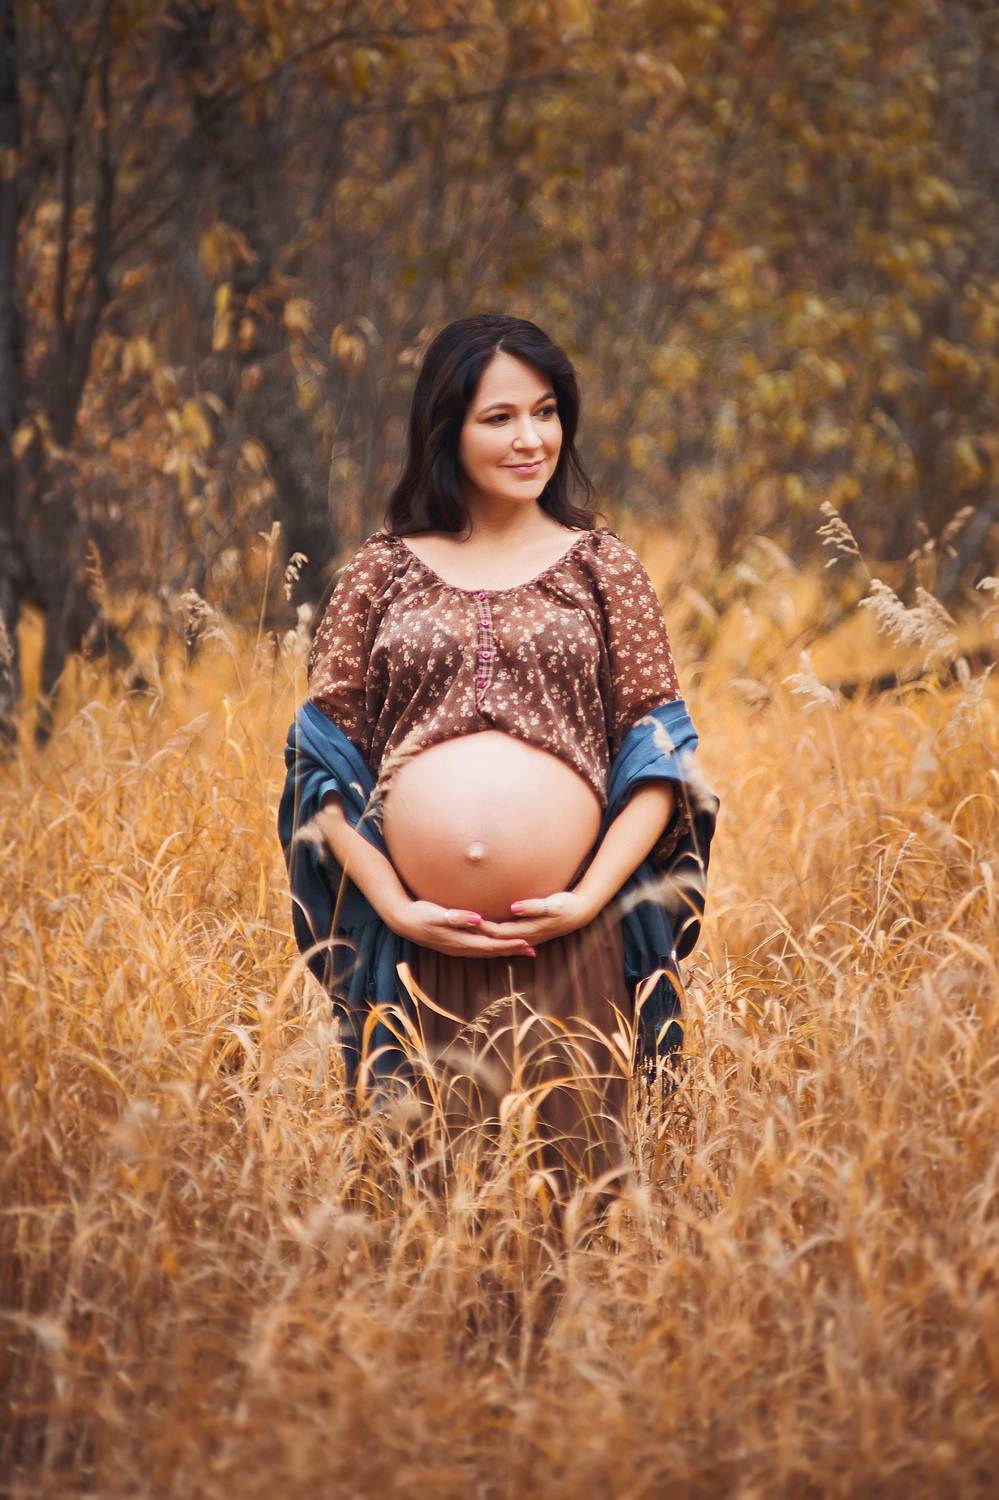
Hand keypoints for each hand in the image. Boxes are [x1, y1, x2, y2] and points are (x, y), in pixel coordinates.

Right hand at [386, 898, 538, 958]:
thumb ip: (457, 918)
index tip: (526, 942)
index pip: (490, 945)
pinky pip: (478, 949)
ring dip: (504, 951)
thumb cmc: (420, 914)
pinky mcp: (454, 943)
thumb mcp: (437, 915)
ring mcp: (457, 947)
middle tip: (532, 951)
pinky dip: (492, 948)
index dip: (508, 944)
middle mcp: (460, 947)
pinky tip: (498, 946)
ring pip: (486, 952)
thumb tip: (478, 919)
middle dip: (512, 950)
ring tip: (521, 950)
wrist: (402, 921)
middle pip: (492, 951)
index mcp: (459, 941)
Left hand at [476, 890, 595, 945]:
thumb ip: (532, 907)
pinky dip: (495, 937)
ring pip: (500, 941)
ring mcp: (527, 937)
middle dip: (478, 934)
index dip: (482, 927)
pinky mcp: (529, 933)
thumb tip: (513, 908)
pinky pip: (507, 938)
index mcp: (528, 930)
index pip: (498, 932)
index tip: (467, 920)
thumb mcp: (552, 905)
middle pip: (496, 939)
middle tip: (460, 927)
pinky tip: (486, 933)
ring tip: (467, 930)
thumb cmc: (566, 906)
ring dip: (485, 937)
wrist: (581, 914)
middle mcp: (525, 937)